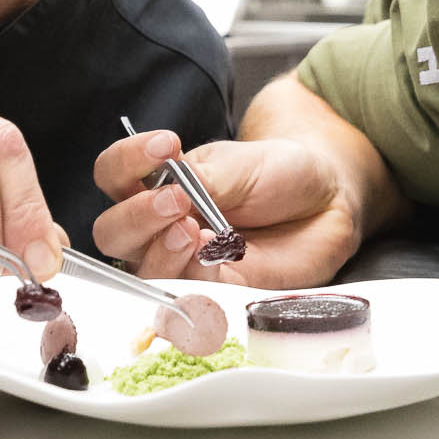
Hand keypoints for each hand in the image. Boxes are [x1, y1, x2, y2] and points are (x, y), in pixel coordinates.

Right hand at [90, 131, 362, 288]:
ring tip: (193, 230)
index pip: (114, 174)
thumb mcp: (240, 165)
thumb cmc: (278, 174)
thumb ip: (203, 180)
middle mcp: (159, 225)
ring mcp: (182, 262)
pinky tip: (213, 254)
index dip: (127, 161)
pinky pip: (186, 294)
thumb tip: (172, 192)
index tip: (166, 144)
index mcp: (156, 183)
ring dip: (160, 250)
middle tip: (175, 201)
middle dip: (135, 217)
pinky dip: (194, 275)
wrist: (326, 201)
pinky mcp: (213, 290)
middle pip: (112, 232)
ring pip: (141, 269)